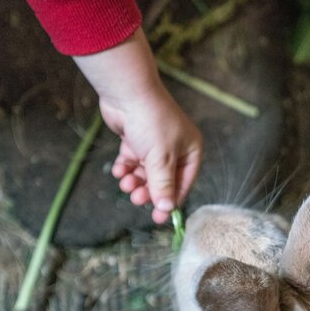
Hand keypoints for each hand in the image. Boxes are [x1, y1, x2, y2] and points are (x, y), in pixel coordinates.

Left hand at [100, 86, 202, 223]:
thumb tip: (166, 208)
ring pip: (145, 173)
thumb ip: (163, 185)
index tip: (158, 218)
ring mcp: (154, 145)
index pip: (184, 183)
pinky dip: (125, 168)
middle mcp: (175, 149)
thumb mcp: (161, 158)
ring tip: (125, 183)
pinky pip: (132, 162)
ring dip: (135, 181)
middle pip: (163, 181)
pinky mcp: (136, 141)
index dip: (170, 201)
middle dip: (149, 190)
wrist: (127, 92)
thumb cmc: (151, 122)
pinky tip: (119, 169)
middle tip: (136, 199)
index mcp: (190, 151)